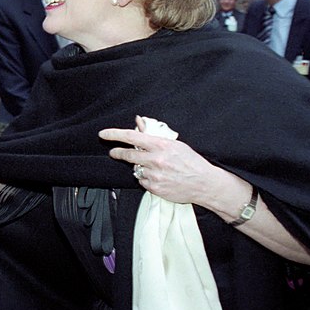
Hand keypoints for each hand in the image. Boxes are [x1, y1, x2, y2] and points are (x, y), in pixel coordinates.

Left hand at [99, 117, 223, 204]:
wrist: (205, 184)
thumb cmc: (192, 162)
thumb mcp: (175, 143)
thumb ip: (153, 134)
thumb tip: (138, 121)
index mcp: (161, 145)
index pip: (131, 136)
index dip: (114, 134)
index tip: (103, 134)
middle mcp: (156, 160)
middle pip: (127, 155)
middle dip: (117, 153)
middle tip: (114, 152)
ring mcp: (154, 175)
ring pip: (136, 169)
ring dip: (140, 167)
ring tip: (155, 168)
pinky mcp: (155, 188)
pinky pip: (142, 181)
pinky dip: (146, 178)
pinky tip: (159, 177)